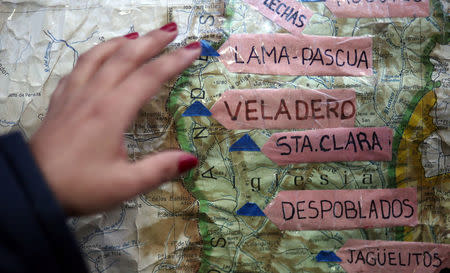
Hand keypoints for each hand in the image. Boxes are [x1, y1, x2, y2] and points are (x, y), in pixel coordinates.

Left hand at [30, 23, 199, 215]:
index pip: (149, 77)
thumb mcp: (125, 184)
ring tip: (137, 36)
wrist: (33, 187)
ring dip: (120, 42)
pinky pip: (78, 68)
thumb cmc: (80, 186)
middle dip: (151, 41)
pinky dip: (94, 55)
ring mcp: (74, 95)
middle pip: (125, 57)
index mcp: (112, 111)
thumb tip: (191, 158)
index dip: (174, 61)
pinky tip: (99, 57)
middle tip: (172, 30)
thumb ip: (160, 169)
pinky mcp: (60, 101)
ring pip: (98, 56)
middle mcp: (94, 95)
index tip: (194, 48)